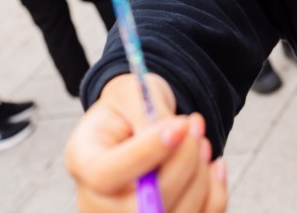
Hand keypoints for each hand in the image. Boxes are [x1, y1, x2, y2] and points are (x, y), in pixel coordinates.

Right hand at [68, 73, 227, 212]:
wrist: (137, 125)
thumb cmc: (131, 107)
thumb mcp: (132, 94)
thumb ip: (147, 112)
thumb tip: (174, 138)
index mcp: (82, 162)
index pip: (105, 175)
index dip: (144, 155)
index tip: (179, 126)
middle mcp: (97, 201)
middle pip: (141, 206)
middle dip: (182, 164)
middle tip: (196, 124)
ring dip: (200, 178)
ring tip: (201, 141)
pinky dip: (214, 195)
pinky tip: (213, 166)